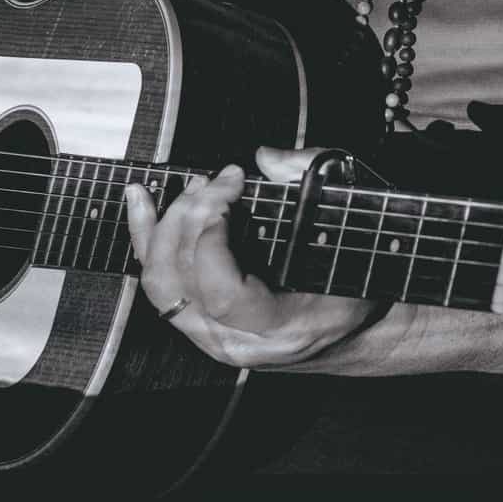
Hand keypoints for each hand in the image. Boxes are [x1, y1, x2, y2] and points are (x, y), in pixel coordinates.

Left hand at [123, 146, 387, 369]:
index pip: (223, 294)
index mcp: (284, 327)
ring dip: (166, 224)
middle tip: (221, 179)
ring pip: (160, 286)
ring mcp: (214, 340)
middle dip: (190, 216)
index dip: (212, 239)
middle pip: (180, 285)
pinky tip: (140, 199)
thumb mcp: (356, 232)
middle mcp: (240, 343)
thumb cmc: (362, 279)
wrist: (362, 331)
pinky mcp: (200, 327)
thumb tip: (266, 158)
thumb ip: (315, 186)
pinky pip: (158, 287)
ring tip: (194, 186)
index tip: (231, 188)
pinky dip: (145, 237)